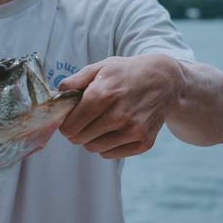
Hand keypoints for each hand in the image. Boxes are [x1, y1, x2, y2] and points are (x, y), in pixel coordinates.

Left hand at [56, 54, 182, 158]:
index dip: (65, 123)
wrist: (165, 82)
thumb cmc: (127, 73)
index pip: (70, 125)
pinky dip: (107, 146)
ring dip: (91, 139)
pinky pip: (110, 154)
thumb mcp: (101, 67)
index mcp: (103, 95)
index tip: (69, 118)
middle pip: (79, 138)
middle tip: (84, 121)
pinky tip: (114, 130)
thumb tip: (57, 93)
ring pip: (94, 148)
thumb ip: (76, 80)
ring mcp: (133, 131)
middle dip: (76, 131)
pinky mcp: (143, 142)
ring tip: (101, 123)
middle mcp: (119, 115)